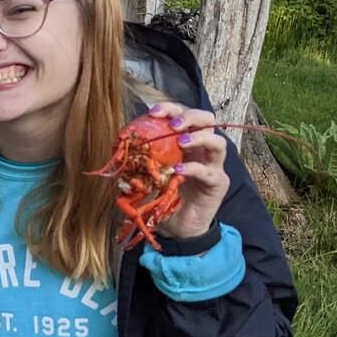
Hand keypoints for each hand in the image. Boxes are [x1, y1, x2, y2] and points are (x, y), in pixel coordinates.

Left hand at [139, 102, 227, 239]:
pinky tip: (178, 170)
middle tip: (173, 124)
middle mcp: (201, 149)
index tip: (153, 111)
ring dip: (199, 137)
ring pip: (218, 142)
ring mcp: (212, 165)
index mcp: (184, 141)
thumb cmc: (161, 196)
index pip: (183, 115)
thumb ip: (136, 160)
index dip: (171, 108)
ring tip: (180, 141)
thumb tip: (118, 146)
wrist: (176, 227)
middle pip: (207, 120)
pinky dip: (194, 168)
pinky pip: (209, 172)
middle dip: (190, 116)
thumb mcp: (143, 174)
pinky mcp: (217, 183)